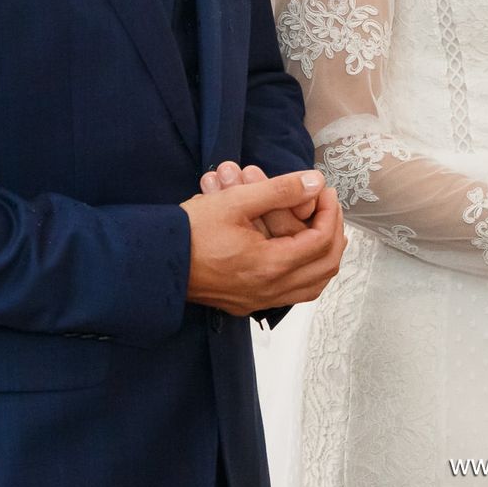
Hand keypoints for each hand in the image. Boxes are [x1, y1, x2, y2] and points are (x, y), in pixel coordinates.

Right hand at [181, 171, 347, 315]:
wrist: (153, 264)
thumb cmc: (190, 231)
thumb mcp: (235, 201)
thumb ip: (280, 190)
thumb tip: (315, 182)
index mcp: (270, 265)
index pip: (322, 240)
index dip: (329, 212)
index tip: (324, 190)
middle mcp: (270, 290)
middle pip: (326, 267)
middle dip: (334, 232)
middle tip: (328, 207)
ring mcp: (259, 301)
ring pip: (313, 286)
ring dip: (324, 257)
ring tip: (321, 227)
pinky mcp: (247, 303)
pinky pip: (293, 294)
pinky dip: (307, 273)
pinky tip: (300, 252)